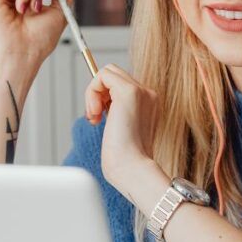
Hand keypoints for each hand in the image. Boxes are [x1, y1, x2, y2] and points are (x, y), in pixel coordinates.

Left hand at [84, 64, 158, 192]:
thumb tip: (98, 101)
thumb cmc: (125, 159)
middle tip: (95, 116)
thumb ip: (115, 112)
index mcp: (149, 103)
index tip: (98, 118)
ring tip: (94, 116)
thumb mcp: (120, 129)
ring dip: (93, 93)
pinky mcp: (129, 92)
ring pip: (107, 72)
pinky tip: (95, 113)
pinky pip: (102, 75)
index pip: (120, 84)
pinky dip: (92, 92)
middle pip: (114, 74)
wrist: (132, 169)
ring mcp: (141, 91)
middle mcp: (148, 94)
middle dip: (98, 92)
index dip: (104, 97)